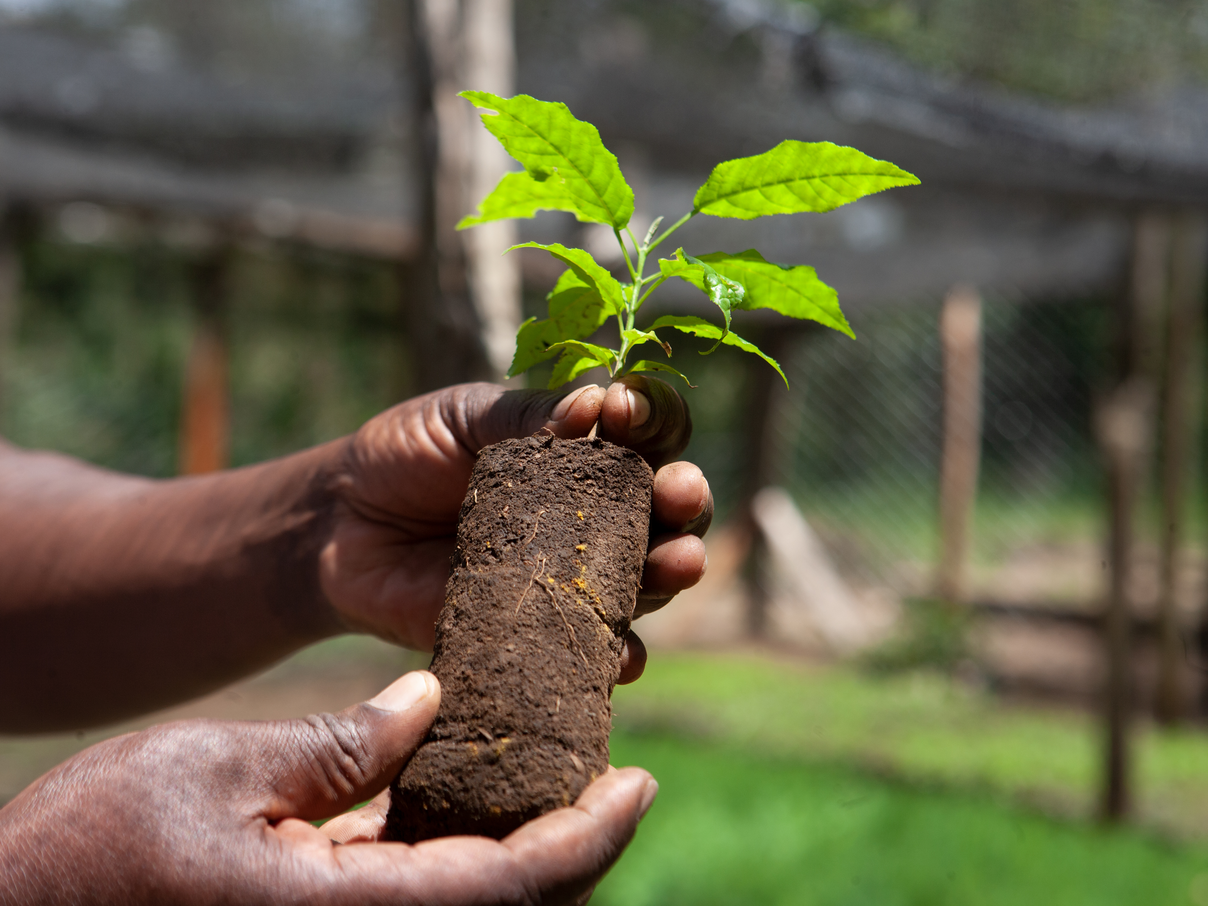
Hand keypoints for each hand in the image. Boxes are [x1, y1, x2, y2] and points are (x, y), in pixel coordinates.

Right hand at [0, 672, 656, 905]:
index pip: (515, 887)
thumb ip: (337, 747)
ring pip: (469, 901)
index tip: (639, 780)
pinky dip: (453, 846)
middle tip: (607, 764)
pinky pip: (414, 895)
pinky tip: (458, 785)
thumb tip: (429, 702)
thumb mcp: (213, 771)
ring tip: (549, 760)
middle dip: (571, 842)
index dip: (591, 836)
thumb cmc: (87, 854)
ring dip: (519, 842)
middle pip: (512, 904)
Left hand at [320, 377, 711, 679]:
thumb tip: (596, 406)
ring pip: (645, 580)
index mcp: (582, 453)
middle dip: (685, 500)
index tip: (626, 413)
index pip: (643, 435)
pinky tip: (621, 652)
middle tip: (679, 492)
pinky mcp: (538, 633)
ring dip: (670, 572)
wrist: (339, 526)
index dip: (650, 422)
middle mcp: (592, 517)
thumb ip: (526, 417)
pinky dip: (616, 655)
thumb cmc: (406, 455)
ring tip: (678, 562)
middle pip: (665, 512)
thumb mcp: (463, 419)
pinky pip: (592, 652)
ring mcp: (571, 578)